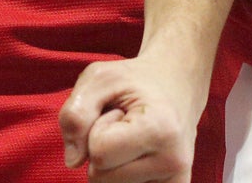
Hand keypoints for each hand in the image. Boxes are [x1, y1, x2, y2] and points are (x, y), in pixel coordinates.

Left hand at [60, 54, 201, 182]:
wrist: (179, 86)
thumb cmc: (135, 80)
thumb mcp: (99, 78)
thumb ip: (75, 114)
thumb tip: (72, 162)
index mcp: (159, 129)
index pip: (98, 152)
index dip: (96, 128)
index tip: (119, 112)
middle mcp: (173, 162)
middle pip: (100, 177)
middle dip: (101, 150)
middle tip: (125, 125)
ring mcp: (176, 182)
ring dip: (111, 164)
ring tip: (131, 139)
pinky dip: (121, 176)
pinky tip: (138, 156)